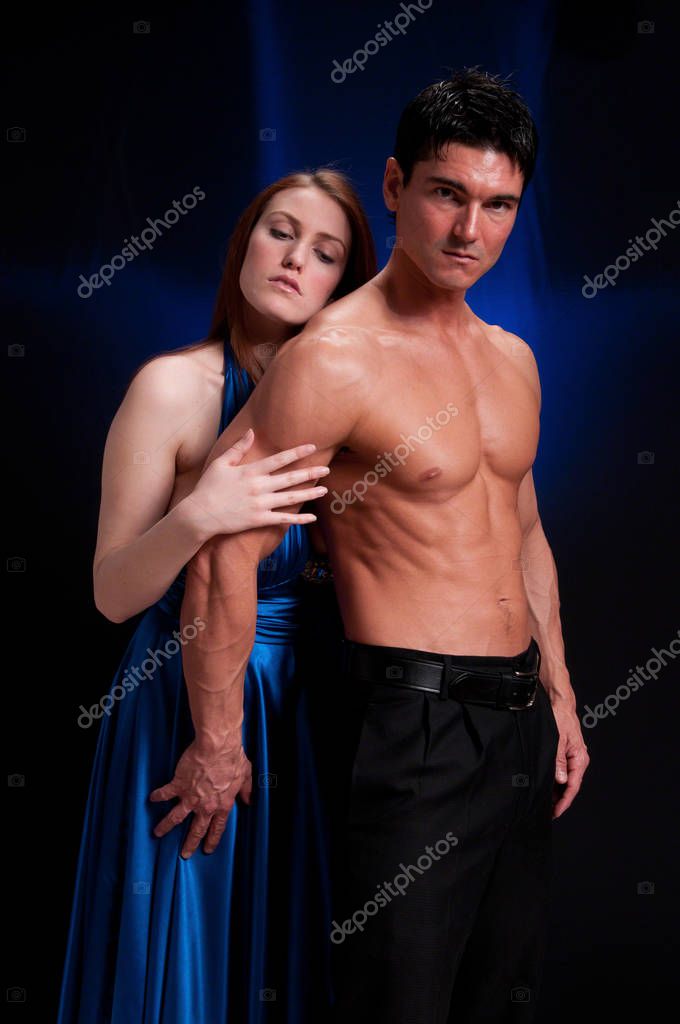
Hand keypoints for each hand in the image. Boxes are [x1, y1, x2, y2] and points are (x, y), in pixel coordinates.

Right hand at [149, 739, 252, 857]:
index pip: (217, 828)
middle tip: (184, 854)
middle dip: (189, 844)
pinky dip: (158, 796)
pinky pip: (165, 793)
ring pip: (176, 818)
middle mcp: (206, 806)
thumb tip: (248, 800)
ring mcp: (190, 797)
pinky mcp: (179, 785)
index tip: (207, 849)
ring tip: (157, 833)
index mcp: (222, 805)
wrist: (217, 747)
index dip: (212, 840)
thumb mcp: (246, 775)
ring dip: (166, 826)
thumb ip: (246, 790)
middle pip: (196, 830)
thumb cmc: (232, 758)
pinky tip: (152, 799)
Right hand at [185, 429, 329, 537]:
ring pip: (291, 498)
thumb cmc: (208, 487)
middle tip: (326, 469)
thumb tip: (251, 431)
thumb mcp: (221, 463)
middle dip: (310, 473)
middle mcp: (259, 487)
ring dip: (309, 494)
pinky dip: (298, 519)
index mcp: (250, 471)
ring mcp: (260, 504)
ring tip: (324, 490)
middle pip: (290, 478)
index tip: (312, 446)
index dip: (297, 452)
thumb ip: (238, 448)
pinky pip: (283, 519)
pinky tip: (312, 517)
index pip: (279, 459)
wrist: (200, 515)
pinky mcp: (259, 520)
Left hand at [550, 698, 589, 818]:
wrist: (559, 703)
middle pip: (569, 786)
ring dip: (556, 791)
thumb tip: (560, 780)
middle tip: (546, 812)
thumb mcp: (557, 740)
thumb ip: (558, 760)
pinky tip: (545, 786)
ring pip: (564, 780)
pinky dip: (554, 780)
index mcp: (580, 758)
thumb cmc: (560, 717)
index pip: (573, 785)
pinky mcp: (565, 754)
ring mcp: (572, 757)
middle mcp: (578, 760)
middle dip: (559, 800)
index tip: (555, 812)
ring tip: (544, 802)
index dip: (564, 801)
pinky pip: (561, 771)